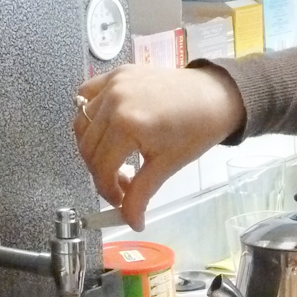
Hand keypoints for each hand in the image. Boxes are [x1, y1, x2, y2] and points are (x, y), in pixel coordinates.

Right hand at [74, 65, 245, 229]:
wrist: (215, 97)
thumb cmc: (196, 130)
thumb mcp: (167, 166)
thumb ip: (141, 195)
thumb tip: (132, 223)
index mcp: (127, 126)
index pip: (101, 168)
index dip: (107, 190)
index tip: (120, 201)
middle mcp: (113, 101)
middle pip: (88, 148)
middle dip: (100, 172)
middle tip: (121, 183)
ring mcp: (113, 84)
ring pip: (82, 124)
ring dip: (92, 147)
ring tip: (115, 158)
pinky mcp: (116, 73)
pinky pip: (86, 97)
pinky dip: (89, 116)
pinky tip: (106, 130)